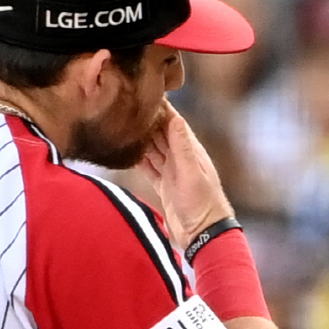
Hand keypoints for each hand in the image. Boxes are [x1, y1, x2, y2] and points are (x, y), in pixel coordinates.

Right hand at [136, 103, 232, 252]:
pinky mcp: (164, 187)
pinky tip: (128, 151)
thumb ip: (182, 147)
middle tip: (128, 106)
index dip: (162, 109)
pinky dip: (140, 160)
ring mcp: (172, 173)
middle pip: (161, 134)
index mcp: (191, 152)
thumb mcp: (191, 173)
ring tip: (125, 125)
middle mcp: (181, 160)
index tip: (148, 93)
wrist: (203, 235)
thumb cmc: (203, 205)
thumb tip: (175, 117)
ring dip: (141, 139)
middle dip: (148, 121)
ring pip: (153, 150)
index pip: (174, 124)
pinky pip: (149, 168)